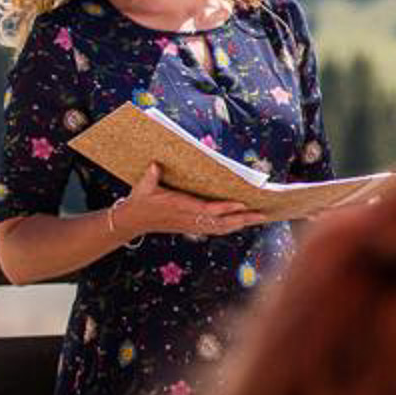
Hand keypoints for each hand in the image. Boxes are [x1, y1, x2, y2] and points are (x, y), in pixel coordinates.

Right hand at [114, 163, 270, 239]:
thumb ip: (150, 176)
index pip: (207, 209)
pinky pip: (215, 229)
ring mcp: (191, 225)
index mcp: (179, 206)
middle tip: (263, 214)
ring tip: (260, 218)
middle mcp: (188, 218)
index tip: (242, 204)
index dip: (225, 208)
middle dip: (242, 218)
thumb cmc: (139, 200)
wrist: (132, 222)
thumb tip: (155, 165)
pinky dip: (231, 227)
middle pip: (221, 222)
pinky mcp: (191, 227)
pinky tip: (243, 223)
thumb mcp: (142, 187)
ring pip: (221, 228)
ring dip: (241, 223)